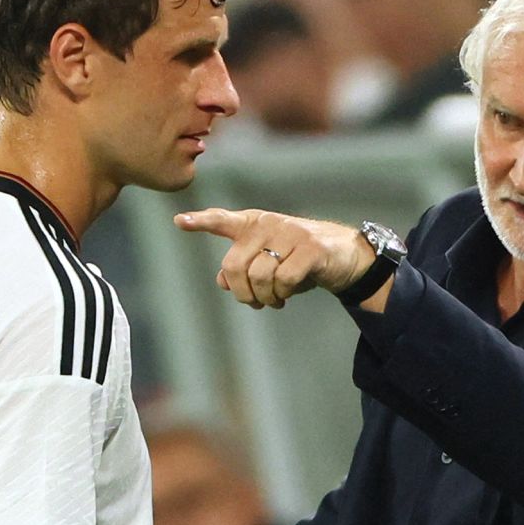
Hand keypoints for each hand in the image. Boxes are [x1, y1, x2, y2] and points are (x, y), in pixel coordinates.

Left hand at [175, 208, 374, 308]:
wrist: (344, 255)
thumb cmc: (299, 260)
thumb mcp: (268, 264)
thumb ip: (242, 269)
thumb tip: (222, 281)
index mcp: (254, 224)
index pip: (223, 220)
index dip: (201, 222)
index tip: (179, 221)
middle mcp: (269, 224)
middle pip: (235, 265)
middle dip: (242, 293)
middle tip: (255, 303)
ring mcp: (291, 233)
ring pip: (259, 276)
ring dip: (265, 298)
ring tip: (275, 300)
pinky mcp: (311, 247)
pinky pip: (284, 279)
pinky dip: (283, 294)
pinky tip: (287, 295)